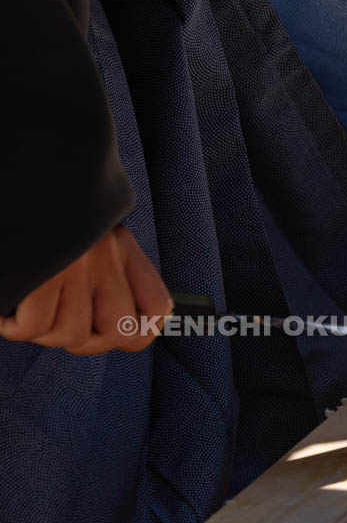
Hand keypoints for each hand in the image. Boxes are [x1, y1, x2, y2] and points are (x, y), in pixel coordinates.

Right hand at [0, 225, 171, 354]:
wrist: (22, 180)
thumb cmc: (44, 213)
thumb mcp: (87, 234)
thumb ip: (110, 273)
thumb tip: (125, 325)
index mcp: (120, 244)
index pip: (156, 307)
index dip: (139, 333)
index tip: (115, 334)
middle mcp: (104, 254)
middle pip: (116, 331)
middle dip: (85, 342)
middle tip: (59, 326)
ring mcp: (73, 264)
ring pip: (71, 334)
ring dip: (44, 333)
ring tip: (29, 312)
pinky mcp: (38, 273)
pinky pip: (33, 327)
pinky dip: (13, 326)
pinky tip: (8, 311)